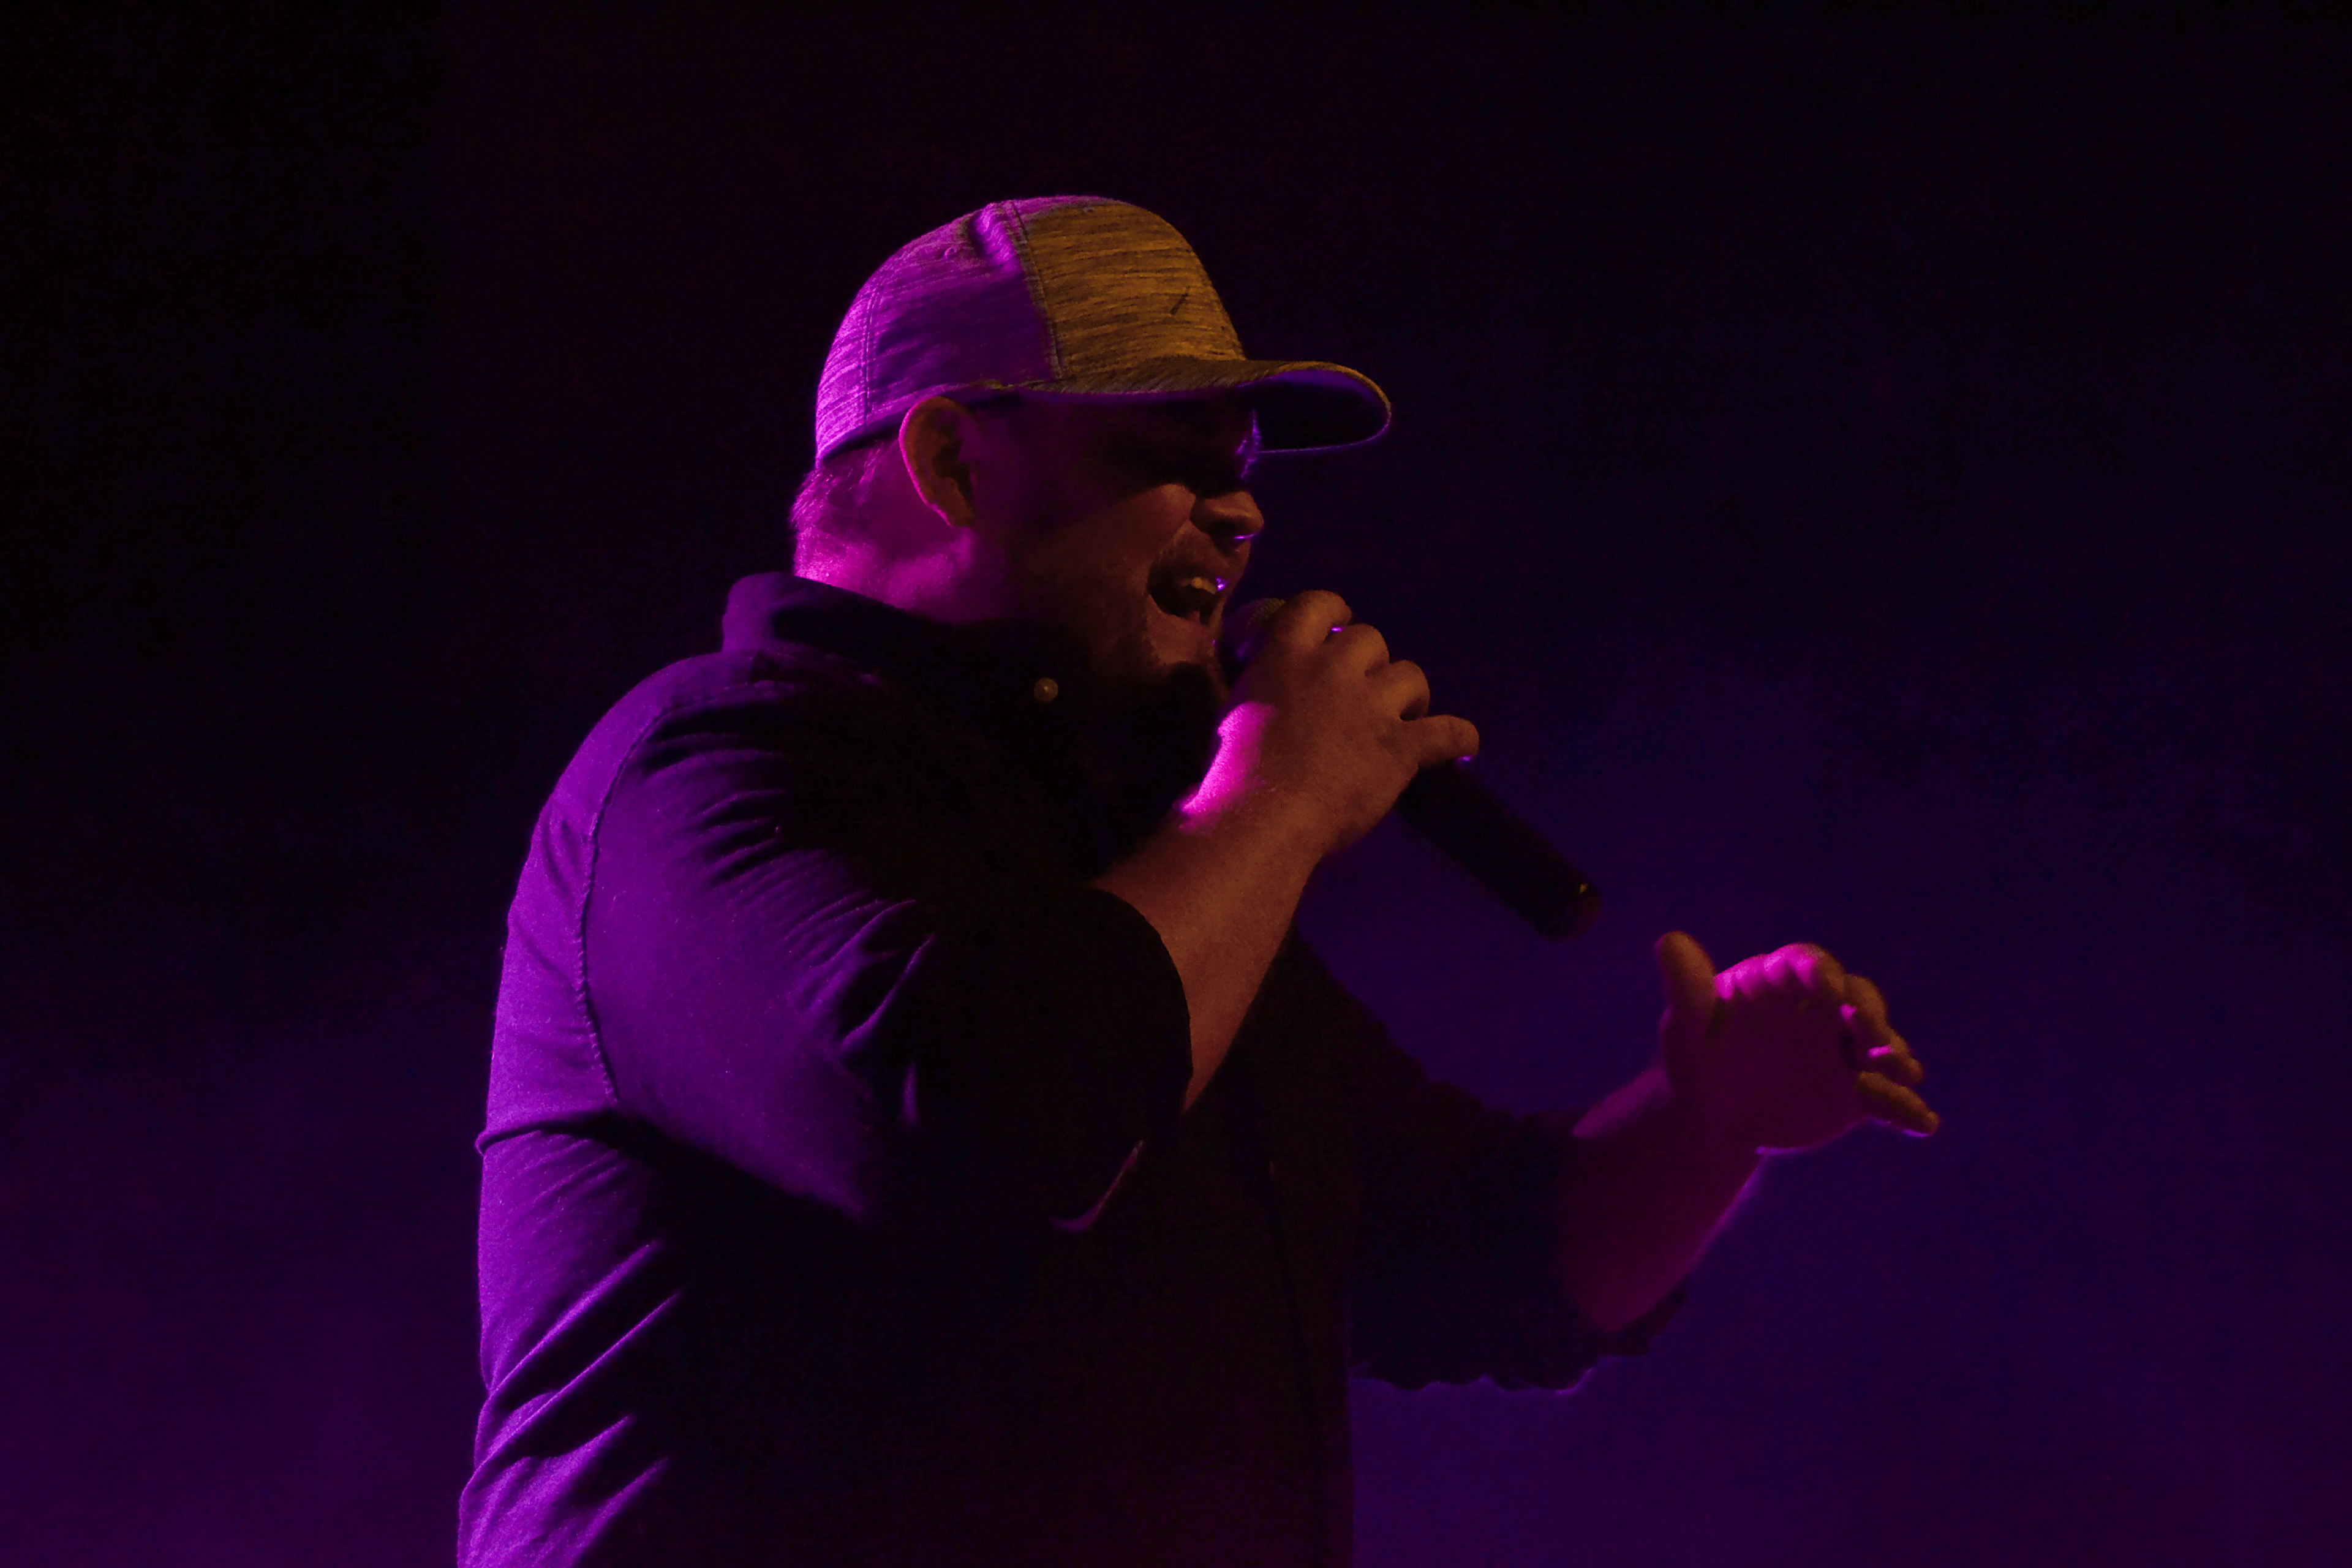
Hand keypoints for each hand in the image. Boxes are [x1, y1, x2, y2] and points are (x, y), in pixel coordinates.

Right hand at [1198, 590, 1479, 858]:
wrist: (1260, 818)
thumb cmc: (1226, 773)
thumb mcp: (1218, 712)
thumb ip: (1229, 685)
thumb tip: (1202, 674)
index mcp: (1285, 654)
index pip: (1320, 603)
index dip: (1334, 613)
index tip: (1336, 628)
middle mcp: (1333, 669)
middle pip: (1371, 639)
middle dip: (1369, 663)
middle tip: (1358, 693)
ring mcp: (1372, 708)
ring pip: (1411, 675)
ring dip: (1408, 695)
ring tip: (1400, 719)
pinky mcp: (1401, 749)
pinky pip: (1448, 733)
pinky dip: (1458, 738)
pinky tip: (1462, 747)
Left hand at [1655, 931, 1938, 1153]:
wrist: (1712, 1114)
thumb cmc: (1696, 1058)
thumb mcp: (1686, 1027)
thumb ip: (1687, 988)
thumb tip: (1670, 942)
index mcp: (1782, 982)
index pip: (1808, 965)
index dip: (1820, 974)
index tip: (1827, 988)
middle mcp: (1823, 1010)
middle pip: (1859, 999)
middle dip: (1869, 1013)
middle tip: (1870, 1032)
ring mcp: (1844, 1051)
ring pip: (1881, 1046)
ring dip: (1896, 1056)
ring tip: (1901, 1072)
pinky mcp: (1857, 1092)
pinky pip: (1887, 1098)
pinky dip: (1906, 1109)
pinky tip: (1922, 1125)